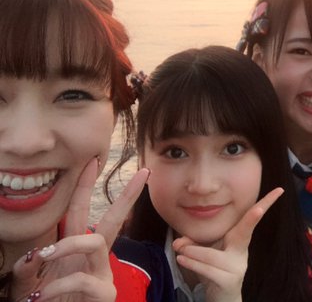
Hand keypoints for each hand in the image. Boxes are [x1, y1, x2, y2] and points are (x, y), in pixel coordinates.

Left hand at [11, 158, 148, 301]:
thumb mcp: (28, 285)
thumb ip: (28, 269)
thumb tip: (35, 255)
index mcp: (77, 251)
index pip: (82, 212)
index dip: (85, 186)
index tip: (92, 162)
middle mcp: (94, 259)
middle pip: (114, 219)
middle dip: (128, 194)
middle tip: (144, 171)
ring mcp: (103, 275)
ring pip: (94, 242)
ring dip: (65, 246)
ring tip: (43, 260)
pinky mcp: (105, 293)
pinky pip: (80, 278)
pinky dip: (57, 286)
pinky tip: (43, 297)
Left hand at [172, 188, 283, 301]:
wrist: (222, 298)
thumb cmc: (214, 270)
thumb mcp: (204, 253)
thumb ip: (192, 244)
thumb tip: (179, 243)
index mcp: (239, 239)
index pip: (251, 218)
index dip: (266, 203)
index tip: (279, 190)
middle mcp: (242, 251)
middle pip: (246, 231)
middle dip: (253, 218)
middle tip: (259, 209)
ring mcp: (237, 266)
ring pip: (211, 255)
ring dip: (192, 252)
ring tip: (179, 248)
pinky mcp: (229, 280)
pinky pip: (207, 269)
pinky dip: (192, 263)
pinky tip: (182, 258)